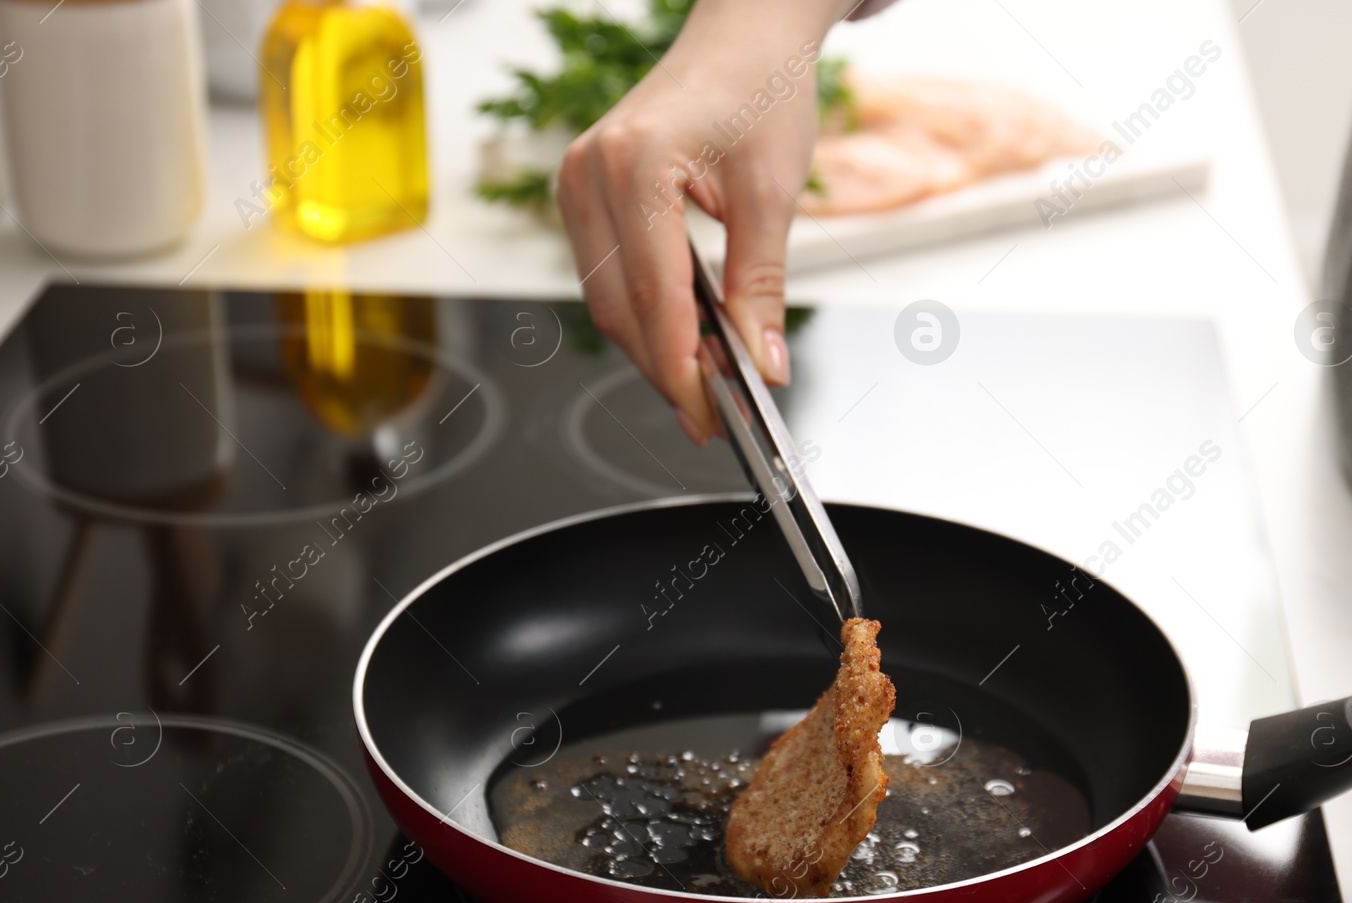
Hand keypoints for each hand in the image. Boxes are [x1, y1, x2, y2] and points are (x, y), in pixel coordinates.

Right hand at [558, 0, 847, 444]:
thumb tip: (761, 366)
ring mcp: (577, 182)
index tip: (711, 416)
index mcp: (633, 163)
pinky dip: (643, 315)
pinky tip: (683, 341)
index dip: (681, 368)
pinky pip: (607, 274)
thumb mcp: (774, 195)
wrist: (743, 37)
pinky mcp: (585, 194)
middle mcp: (589, 172)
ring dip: (653, 348)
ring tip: (706, 385)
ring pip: (606, 300)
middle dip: (666, 369)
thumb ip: (760, 288)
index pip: (652, 296)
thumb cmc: (761, 90)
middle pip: (618, 309)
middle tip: (714, 414)